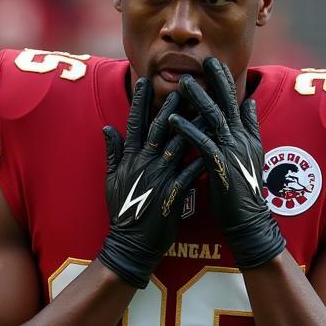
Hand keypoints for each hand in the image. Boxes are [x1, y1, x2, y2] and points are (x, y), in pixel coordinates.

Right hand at [97, 78, 204, 287]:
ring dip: (193, 124)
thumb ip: (112, 153)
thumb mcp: (111, 180)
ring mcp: (159, 178)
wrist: (131, 243)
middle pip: (159, 128)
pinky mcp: (174, 193)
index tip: (144, 81)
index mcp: (129, 159)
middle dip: (170, 104)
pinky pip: (192, 170)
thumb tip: (108, 129)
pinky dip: (203, 156)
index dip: (139, 102)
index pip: (134, 124)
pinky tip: (217, 144)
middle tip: (183, 83)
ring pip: (178, 144)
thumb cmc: (123, 212)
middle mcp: (144, 164)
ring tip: (205, 106)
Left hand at [172, 57, 285, 269]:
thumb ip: (250, 127)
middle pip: (227, 103)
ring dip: (199, 99)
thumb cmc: (242, 191)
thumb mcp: (251, 154)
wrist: (247, 221)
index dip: (224, 81)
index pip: (234, 102)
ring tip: (184, 82)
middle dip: (216, 80)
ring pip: (214, 118)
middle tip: (205, 59)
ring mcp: (231, 151)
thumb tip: (249, 103)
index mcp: (244, 136)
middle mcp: (240, 139)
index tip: (215, 62)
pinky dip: (187, 128)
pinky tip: (173, 118)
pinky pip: (201, 142)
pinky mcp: (220, 165)